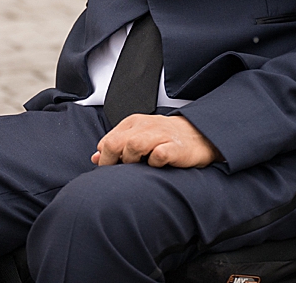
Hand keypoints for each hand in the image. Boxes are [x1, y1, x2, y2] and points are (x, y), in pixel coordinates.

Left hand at [92, 114, 220, 167]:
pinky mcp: (175, 147)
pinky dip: (154, 162)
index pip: (108, 140)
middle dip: (112, 161)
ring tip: (137, 167)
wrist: (200, 134)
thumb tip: (95, 157)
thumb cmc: (167, 138)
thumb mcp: (139, 136)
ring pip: (133, 146)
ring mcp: (160, 135)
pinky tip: (156, 166)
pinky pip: (158, 155)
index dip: (104, 158)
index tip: (107, 170)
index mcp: (133, 123)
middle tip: (117, 174)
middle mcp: (145, 126)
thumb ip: (117, 145)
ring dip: (130, 160)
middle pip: (116, 143)